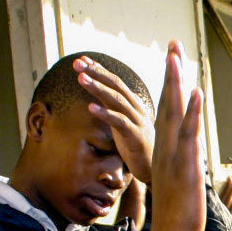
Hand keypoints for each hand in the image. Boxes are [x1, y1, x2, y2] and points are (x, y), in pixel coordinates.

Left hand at [76, 55, 155, 183]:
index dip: (98, 70)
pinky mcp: (135, 136)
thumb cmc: (136, 146)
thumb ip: (112, 108)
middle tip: (77, 63)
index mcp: (133, 104)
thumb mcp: (122, 123)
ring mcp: (137, 121)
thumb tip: (97, 94)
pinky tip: (90, 108)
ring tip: (81, 78)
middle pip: (115, 85)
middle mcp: (136, 108)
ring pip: (116, 100)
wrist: (154, 169)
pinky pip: (119, 122)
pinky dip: (105, 114)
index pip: (114, 82)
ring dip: (98, 88)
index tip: (81, 60)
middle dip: (96, 72)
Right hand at [146, 42, 206, 230]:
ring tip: (176, 56)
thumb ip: (185, 160)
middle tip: (172, 44)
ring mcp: (174, 156)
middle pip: (167, 102)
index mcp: (165, 149)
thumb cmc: (179, 212)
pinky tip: (195, 93)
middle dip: (170, 72)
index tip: (172, 59)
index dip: (170, 83)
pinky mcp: (186, 167)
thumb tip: (193, 148)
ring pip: (173, 113)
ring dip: (175, 84)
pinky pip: (188, 135)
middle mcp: (166, 148)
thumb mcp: (180, 179)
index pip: (166, 109)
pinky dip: (191, 113)